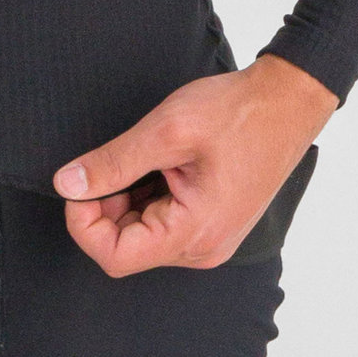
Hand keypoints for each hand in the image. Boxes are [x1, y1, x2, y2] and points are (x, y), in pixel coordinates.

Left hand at [51, 53, 338, 275]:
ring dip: (125, 199)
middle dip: (104, 207)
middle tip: (113, 162)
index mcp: (195, 234)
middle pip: (125, 247)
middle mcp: (203, 248)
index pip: (114, 256)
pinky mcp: (209, 224)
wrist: (289, 100)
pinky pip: (160, 223)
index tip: (81, 185)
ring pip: (140, 234)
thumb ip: (113, 163)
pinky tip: (159, 164)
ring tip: (146, 158)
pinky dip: (145, 196)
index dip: (84, 224)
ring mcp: (208, 239)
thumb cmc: (239, 112)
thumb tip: (67, 184)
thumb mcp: (166, 132)